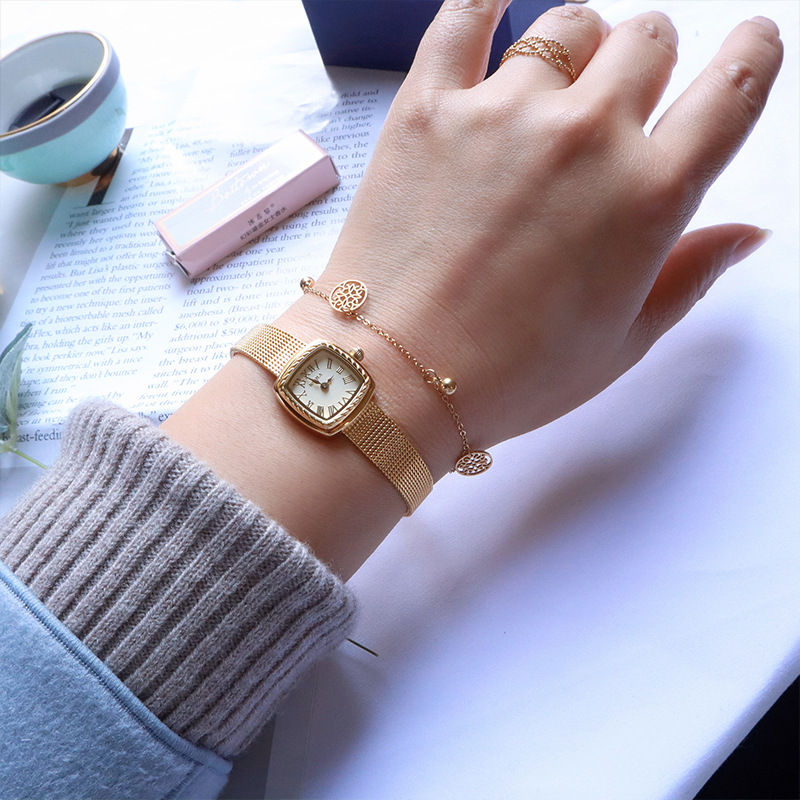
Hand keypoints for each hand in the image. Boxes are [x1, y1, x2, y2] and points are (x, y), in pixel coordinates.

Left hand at [167, 2, 782, 576]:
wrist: (394, 380)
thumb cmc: (509, 376)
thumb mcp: (620, 342)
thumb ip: (689, 275)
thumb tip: (747, 233)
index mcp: (647, 198)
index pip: (732, 90)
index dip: (751, 58)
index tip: (748, 48)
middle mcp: (585, 137)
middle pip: (647, 41)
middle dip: (646, 63)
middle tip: (618, 102)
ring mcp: (503, 113)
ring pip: (568, 26)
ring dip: (577, 46)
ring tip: (554, 87)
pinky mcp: (428, 108)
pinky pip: (464, 15)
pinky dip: (485, 0)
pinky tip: (495, 3)